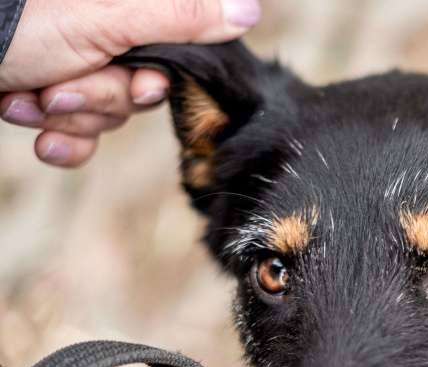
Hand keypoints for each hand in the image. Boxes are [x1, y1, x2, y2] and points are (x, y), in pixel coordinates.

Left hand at [0, 0, 260, 166]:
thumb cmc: (13, 26)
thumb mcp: (108, 21)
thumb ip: (181, 18)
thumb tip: (251, 8)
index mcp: (123, 11)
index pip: (175, 56)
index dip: (154, 82)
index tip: (134, 83)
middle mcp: (101, 36)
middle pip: (141, 93)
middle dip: (100, 100)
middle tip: (60, 87)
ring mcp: (74, 66)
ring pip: (107, 117)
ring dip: (68, 118)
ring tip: (31, 98)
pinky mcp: (49, 97)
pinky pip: (78, 138)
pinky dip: (56, 140)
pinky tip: (25, 120)